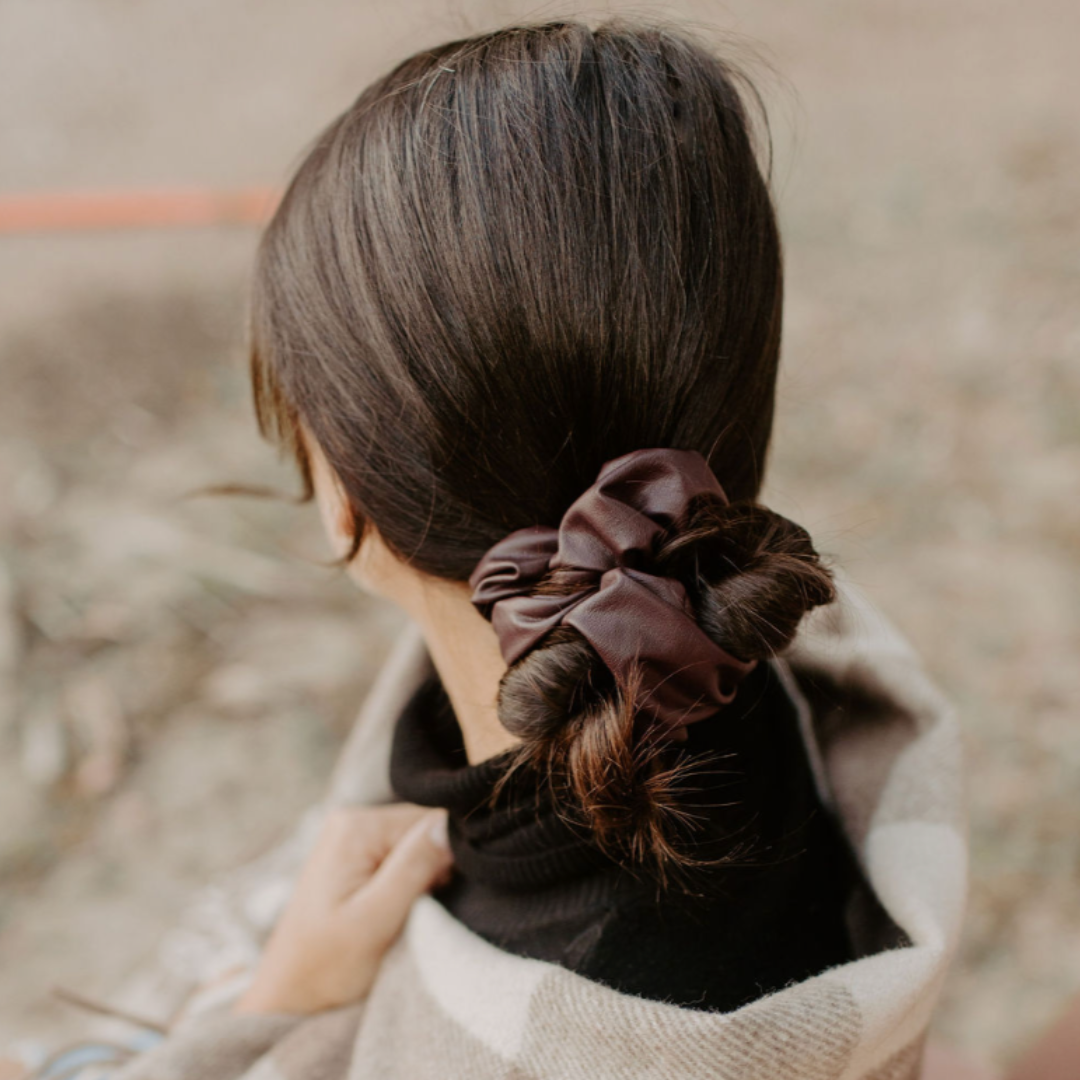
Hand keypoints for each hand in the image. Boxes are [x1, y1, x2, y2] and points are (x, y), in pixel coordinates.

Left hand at [234, 803, 451, 1015]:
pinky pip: (401, 857)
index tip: (435, 894)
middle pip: (422, 830)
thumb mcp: (375, 920)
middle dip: (432, 867)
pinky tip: (399, 907)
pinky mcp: (356, 857)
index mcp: (356, 827)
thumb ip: (413, 868)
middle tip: (418, 909)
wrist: (291, 995)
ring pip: (416, 845)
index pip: (429, 820)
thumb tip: (446, 824)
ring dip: (422, 877)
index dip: (445, 857)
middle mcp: (353, 821)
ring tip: (405, 911)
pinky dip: (410, 882)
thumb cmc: (326, 965)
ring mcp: (352, 838)